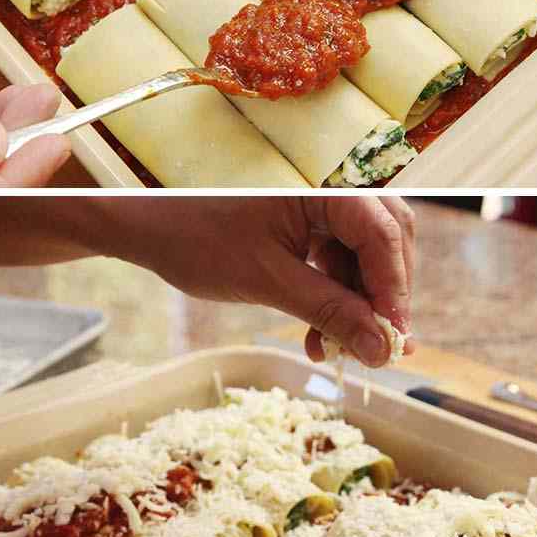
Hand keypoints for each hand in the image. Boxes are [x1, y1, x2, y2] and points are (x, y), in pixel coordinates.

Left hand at [109, 197, 415, 367]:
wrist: (142, 225)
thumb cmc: (195, 239)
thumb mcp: (269, 282)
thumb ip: (331, 312)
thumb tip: (380, 348)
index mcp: (323, 188)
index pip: (384, 236)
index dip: (394, 292)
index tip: (394, 341)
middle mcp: (331, 191)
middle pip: (386, 243)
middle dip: (381, 299)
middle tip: (377, 347)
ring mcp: (320, 207)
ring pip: (365, 257)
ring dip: (356, 304)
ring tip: (337, 348)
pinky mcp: (308, 223)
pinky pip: (339, 260)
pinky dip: (335, 297)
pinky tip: (320, 333)